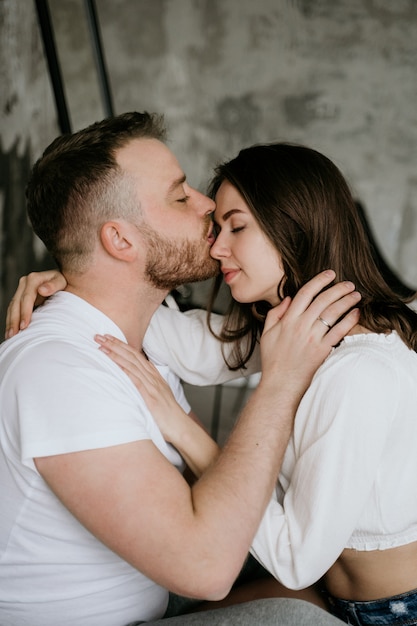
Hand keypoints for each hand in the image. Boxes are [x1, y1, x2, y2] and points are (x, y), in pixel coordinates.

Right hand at [5, 270, 66, 338]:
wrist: (62, 280)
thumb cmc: (64, 282)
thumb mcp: (61, 282)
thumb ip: (53, 285)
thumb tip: (42, 290)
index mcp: (33, 279)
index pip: (26, 298)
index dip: (24, 312)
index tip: (24, 325)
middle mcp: (24, 283)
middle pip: (16, 304)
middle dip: (14, 320)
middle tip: (13, 335)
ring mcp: (21, 290)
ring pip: (12, 308)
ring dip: (10, 322)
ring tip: (10, 336)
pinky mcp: (21, 298)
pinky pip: (14, 310)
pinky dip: (12, 320)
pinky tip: (12, 331)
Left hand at [95, 334, 219, 476]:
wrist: (180, 426)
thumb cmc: (167, 415)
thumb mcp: (157, 396)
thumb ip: (146, 387)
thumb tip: (132, 383)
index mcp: (154, 376)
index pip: (136, 355)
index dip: (122, 345)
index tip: (109, 338)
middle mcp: (153, 378)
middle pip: (132, 356)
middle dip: (115, 344)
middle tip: (100, 335)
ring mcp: (151, 386)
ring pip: (131, 364)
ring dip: (115, 353)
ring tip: (102, 345)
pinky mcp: (149, 396)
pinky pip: (135, 380)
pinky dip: (124, 369)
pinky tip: (115, 363)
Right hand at [259, 270, 360, 400]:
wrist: (280, 385)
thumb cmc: (273, 361)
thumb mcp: (266, 334)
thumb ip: (275, 314)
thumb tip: (287, 299)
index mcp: (287, 320)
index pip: (305, 293)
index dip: (319, 281)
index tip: (329, 274)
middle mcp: (300, 326)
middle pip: (322, 300)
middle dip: (338, 288)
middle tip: (348, 283)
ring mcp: (312, 338)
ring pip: (332, 313)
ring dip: (346, 301)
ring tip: (355, 295)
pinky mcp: (322, 351)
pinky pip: (339, 332)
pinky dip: (349, 320)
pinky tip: (356, 313)